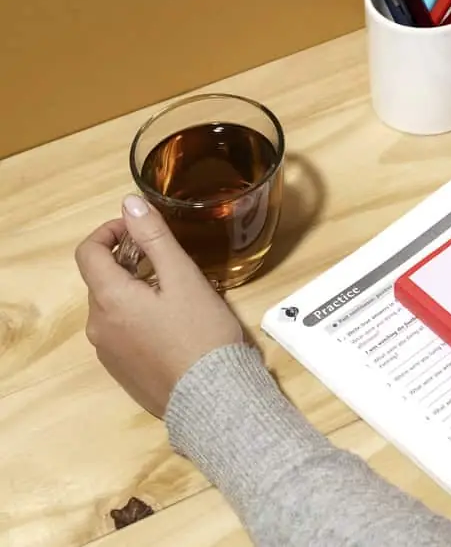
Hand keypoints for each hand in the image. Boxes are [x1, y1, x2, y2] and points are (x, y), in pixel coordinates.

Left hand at [74, 194, 244, 416]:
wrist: (212, 399)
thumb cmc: (201, 333)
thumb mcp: (184, 278)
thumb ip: (155, 238)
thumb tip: (129, 203)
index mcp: (110, 298)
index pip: (88, 252)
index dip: (110, 232)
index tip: (139, 230)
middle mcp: (98, 325)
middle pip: (102, 280)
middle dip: (128, 263)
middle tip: (170, 264)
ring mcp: (107, 352)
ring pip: (113, 308)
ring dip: (135, 292)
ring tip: (177, 297)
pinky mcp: (121, 371)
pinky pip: (122, 333)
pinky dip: (138, 319)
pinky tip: (173, 328)